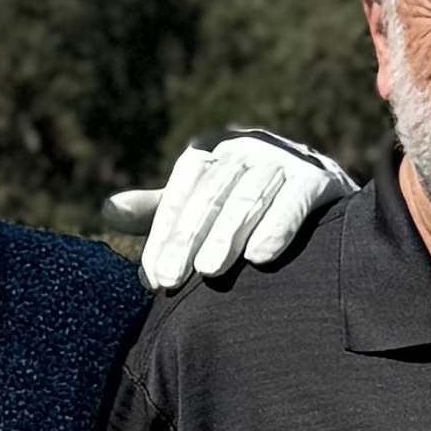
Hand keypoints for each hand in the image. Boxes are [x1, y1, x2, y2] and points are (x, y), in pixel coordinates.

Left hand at [107, 129, 352, 291]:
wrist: (323, 188)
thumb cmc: (248, 201)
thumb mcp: (201, 201)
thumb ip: (160, 210)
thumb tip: (107, 212)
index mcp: (211, 152)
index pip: (181, 194)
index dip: (164, 235)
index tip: (153, 277)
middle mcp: (245, 150)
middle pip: (210, 196)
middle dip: (188, 240)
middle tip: (172, 280)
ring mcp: (283, 160)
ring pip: (248, 198)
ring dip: (227, 235)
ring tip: (210, 272)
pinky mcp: (318, 178)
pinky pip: (294, 202)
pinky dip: (278, 227)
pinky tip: (261, 257)